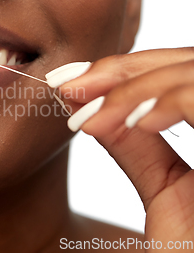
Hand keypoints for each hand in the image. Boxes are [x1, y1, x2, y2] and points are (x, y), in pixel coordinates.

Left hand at [50, 48, 193, 250]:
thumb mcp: (165, 190)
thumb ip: (136, 145)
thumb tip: (88, 101)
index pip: (183, 74)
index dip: (129, 71)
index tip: (75, 83)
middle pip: (191, 62)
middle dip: (124, 70)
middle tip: (71, 86)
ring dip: (136, 88)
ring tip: (92, 117)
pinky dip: (171, 101)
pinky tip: (136, 123)